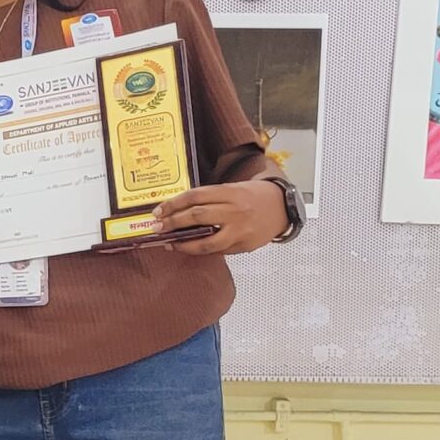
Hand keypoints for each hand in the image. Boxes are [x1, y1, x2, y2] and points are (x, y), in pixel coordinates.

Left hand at [155, 179, 288, 256]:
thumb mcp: (233, 189)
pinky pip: (218, 250)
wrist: (282, 207)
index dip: (173, 204)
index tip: (158, 211)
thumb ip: (210, 199)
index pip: (195, 196)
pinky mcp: (244, 245)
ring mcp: (240, 230)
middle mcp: (234, 210)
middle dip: (172, 223)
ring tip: (170, 243)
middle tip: (156, 227)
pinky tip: (189, 248)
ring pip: (206, 241)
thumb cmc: (253, 196)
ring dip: (184, 244)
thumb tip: (179, 210)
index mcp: (229, 192)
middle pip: (197, 216)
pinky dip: (201, 250)